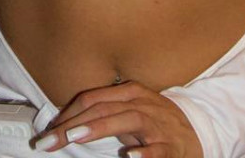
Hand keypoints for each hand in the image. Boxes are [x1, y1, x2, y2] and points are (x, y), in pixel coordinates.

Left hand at [32, 80, 202, 157]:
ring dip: (101, 127)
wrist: (196, 133)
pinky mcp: (172, 146)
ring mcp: (158, 123)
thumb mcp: (130, 111)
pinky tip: (130, 157)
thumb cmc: (155, 123)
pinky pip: (158, 148)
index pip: (93, 99)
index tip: (47, 131)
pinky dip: (144, 152)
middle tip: (50, 140)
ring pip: (129, 119)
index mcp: (129, 92)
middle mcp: (142, 103)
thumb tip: (67, 122)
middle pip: (104, 108)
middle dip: (74, 124)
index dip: (68, 113)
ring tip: (76, 137)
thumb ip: (104, 112)